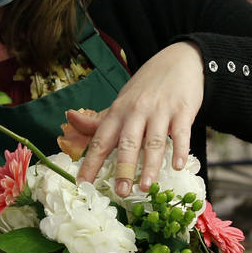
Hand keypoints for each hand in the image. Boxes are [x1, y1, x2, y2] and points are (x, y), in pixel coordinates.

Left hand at [75, 42, 203, 196]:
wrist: (178, 60)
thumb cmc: (146, 87)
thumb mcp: (120, 101)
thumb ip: (99, 118)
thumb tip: (69, 118)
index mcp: (118, 112)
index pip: (101, 140)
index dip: (90, 162)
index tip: (82, 183)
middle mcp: (136, 111)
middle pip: (127, 143)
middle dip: (122, 168)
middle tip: (120, 192)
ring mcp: (160, 110)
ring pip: (153, 141)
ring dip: (150, 165)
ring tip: (146, 186)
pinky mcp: (182, 110)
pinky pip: (181, 132)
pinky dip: (179, 149)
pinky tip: (177, 165)